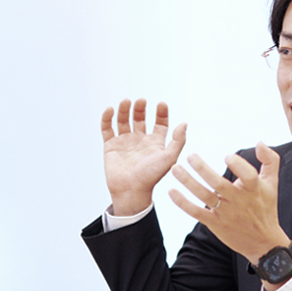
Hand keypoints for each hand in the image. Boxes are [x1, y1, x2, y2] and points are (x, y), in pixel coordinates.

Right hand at [102, 98, 186, 215]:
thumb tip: (184, 123)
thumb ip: (178, 141)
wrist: (131, 190)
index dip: (161, 113)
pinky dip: (107, 118)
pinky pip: (107, 129)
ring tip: (127, 101)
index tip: (161, 104)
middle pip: (140, 118)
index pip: (160, 123)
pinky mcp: (111, 146)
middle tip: (141, 100)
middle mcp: (141, 140)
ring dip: (125, 110)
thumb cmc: (152, 176)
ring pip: (124, 121)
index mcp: (156, 142)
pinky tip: (110, 109)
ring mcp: (125, 142)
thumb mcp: (169, 157)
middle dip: (140, 108)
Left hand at [168, 142, 289, 265]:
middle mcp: (239, 201)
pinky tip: (171, 191)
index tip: (227, 156)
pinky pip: (197, 212)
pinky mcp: (215, 223)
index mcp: (254, 189)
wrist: (263, 242)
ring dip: (188, 182)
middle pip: (219, 184)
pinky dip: (183, 203)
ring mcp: (226, 213)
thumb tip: (260, 142)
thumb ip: (270, 160)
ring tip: (175, 169)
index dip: (237, 165)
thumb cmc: (266, 208)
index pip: (247, 175)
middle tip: (190, 156)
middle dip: (203, 170)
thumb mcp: (272, 183)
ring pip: (205, 196)